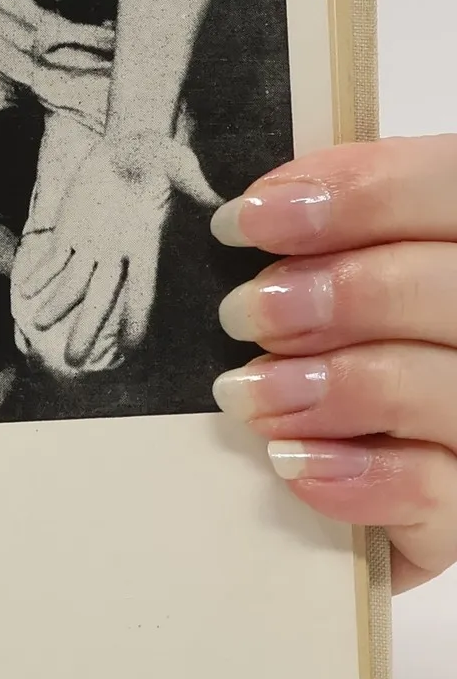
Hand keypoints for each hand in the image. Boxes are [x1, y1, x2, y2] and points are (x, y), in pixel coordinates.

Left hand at [15, 130, 220, 375]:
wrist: (129, 146)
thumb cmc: (159, 155)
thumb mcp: (177, 163)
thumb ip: (192, 182)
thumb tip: (219, 197)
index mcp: (145, 243)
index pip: (140, 290)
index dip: (134, 318)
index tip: (128, 349)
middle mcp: (117, 253)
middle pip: (99, 298)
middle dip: (86, 328)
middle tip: (72, 361)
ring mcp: (92, 244)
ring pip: (71, 282)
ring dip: (55, 304)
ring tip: (38, 324)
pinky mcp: (70, 230)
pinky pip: (53, 257)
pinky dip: (40, 272)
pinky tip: (25, 289)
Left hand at [212, 136, 456, 589]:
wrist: (385, 464)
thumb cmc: (356, 344)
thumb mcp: (347, 266)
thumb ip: (334, 226)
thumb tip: (257, 209)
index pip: (450, 186)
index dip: (357, 195)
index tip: (245, 220)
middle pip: (443, 290)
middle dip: (331, 295)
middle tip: (241, 314)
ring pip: (436, 388)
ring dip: (325, 387)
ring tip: (246, 394)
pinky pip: (435, 492)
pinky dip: (352, 475)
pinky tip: (291, 461)